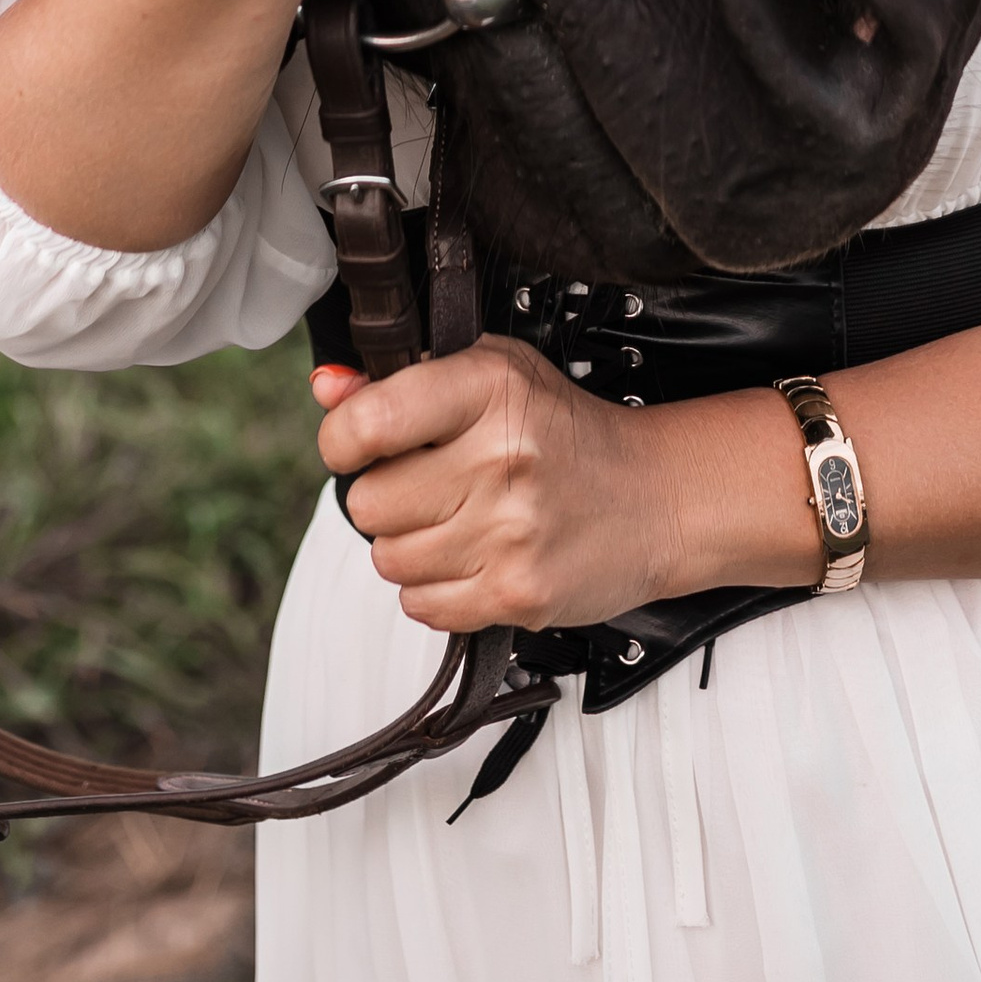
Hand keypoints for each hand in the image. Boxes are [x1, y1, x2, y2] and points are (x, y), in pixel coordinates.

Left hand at [314, 341, 691, 631]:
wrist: (654, 497)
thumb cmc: (565, 432)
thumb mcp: (492, 375)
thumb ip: (399, 380)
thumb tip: (326, 387)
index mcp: (489, 388)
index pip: (368, 422)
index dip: (343, 437)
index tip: (358, 441)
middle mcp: (501, 458)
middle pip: (368, 502)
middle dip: (387, 497)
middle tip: (433, 485)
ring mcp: (510, 533)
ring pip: (388, 559)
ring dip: (411, 545)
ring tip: (462, 521)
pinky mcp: (516, 595)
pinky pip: (420, 606)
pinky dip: (435, 589)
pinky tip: (475, 557)